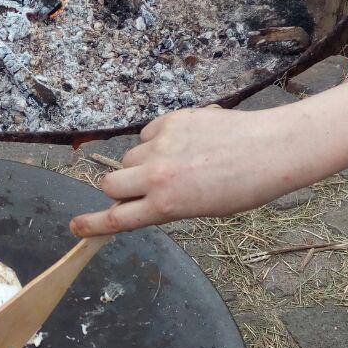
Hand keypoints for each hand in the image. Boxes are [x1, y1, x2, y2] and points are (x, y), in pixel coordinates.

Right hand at [70, 106, 307, 235]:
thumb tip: (140, 199)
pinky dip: (157, 140)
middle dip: (117, 189)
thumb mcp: (201, 209)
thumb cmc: (244, 187)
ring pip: (129, 156)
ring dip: (141, 163)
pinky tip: (184, 143)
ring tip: (176, 162)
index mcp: (166, 206)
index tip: (76, 227)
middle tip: (136, 189)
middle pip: (110, 184)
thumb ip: (165, 205)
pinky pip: (147, 134)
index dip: (91, 225)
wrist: (271, 150)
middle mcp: (157, 176)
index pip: (116, 219)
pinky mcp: (169, 121)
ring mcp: (161, 146)